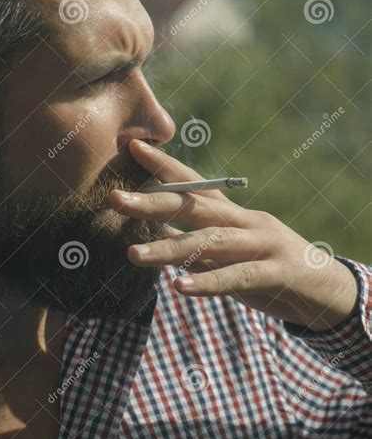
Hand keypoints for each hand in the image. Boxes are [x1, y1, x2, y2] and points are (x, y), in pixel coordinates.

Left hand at [107, 139, 358, 332]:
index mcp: (233, 214)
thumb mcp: (230, 252)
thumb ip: (197, 241)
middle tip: (114, 199)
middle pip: (196, 206)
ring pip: (210, 242)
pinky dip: (207, 282)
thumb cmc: (269, 268)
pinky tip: (179, 287)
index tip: (132, 148)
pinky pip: (237, 277)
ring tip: (133, 253)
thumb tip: (157, 230)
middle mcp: (246, 221)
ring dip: (169, 248)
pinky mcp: (276, 273)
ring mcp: (262, 244)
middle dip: (153, 202)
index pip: (194, 185)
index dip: (164, 166)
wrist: (325, 290)